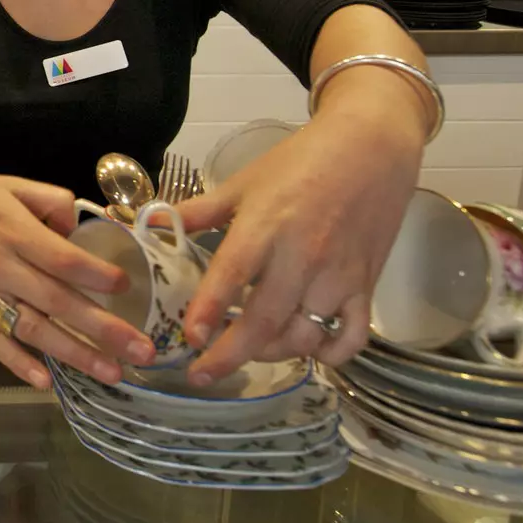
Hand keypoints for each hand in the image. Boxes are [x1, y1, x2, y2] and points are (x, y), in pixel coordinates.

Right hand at [0, 171, 156, 388]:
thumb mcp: (8, 183)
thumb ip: (50, 200)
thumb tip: (78, 230)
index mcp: (13, 230)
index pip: (63, 259)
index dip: (97, 275)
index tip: (127, 288)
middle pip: (58, 302)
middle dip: (104, 328)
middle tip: (143, 350)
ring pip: (32, 329)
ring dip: (74, 354)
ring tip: (112, 373)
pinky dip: (17, 363)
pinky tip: (45, 383)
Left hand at [177, 119, 418, 384]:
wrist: (370, 148)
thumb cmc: (301, 162)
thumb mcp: (243, 182)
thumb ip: (200, 210)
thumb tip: (152, 223)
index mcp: (264, 227)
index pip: (232, 275)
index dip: (209, 310)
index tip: (190, 338)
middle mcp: (301, 257)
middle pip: (265, 320)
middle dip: (231, 354)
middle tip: (202, 375)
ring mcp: (337, 276)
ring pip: (304, 336)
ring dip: (273, 353)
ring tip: (249, 350)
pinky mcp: (366, 286)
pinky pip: (352, 338)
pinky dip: (331, 354)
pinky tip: (309, 350)